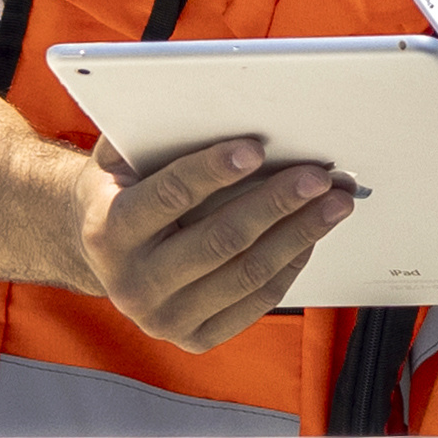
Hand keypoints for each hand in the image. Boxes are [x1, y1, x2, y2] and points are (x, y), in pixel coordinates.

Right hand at [69, 134, 350, 350]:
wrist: (103, 254)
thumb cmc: (123, 190)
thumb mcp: (120, 158)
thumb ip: (152, 134)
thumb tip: (209, 100)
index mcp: (109, 231)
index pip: (170, 196)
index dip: (213, 170)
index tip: (257, 148)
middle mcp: (133, 283)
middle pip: (220, 240)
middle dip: (275, 203)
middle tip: (317, 176)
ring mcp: (164, 318)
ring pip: (247, 274)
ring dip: (299, 235)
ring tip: (334, 203)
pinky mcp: (194, 337)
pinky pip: (255, 302)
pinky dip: (290, 265)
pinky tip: (310, 235)